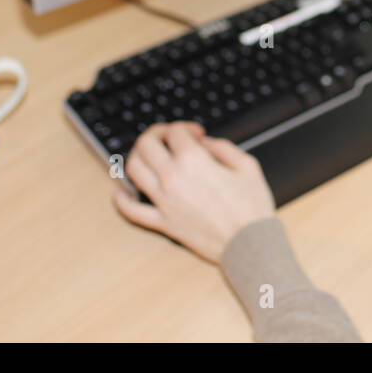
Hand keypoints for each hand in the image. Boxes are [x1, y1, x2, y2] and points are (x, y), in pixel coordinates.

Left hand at [112, 121, 275, 262]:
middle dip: (155, 133)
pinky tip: (120, 193)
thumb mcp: (247, 166)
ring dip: (136, 156)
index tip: (196, 134)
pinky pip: (132, 211)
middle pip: (146, 145)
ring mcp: (164, 202)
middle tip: (166, 136)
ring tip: (147, 156)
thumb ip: (223, 147)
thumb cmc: (251, 207)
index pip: (176, 132)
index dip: (186, 127)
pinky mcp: (163, 223)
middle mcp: (173, 178)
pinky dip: (122, 201)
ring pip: (134, 170)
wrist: (250, 244)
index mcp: (195, 161)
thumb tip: (204, 144)